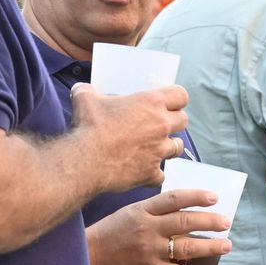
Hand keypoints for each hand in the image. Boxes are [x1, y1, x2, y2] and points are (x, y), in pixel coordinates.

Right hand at [71, 83, 188, 190]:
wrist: (86, 160)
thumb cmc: (89, 127)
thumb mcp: (85, 98)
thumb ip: (88, 91)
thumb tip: (82, 89)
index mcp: (151, 103)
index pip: (181, 96)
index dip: (176, 99)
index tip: (168, 103)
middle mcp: (161, 126)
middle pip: (183, 121)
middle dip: (174, 122)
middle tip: (159, 124)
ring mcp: (159, 151)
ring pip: (178, 147)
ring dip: (168, 146)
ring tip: (154, 147)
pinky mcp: (151, 173)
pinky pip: (161, 175)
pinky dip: (153, 174)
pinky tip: (142, 171)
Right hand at [87, 188, 232, 264]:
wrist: (90, 256)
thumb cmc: (112, 232)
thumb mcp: (131, 213)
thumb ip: (155, 211)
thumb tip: (186, 212)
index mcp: (144, 210)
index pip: (174, 199)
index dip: (196, 197)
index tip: (214, 198)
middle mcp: (149, 228)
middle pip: (185, 221)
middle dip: (210, 221)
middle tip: (226, 223)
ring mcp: (150, 250)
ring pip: (186, 246)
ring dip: (210, 246)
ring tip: (227, 245)